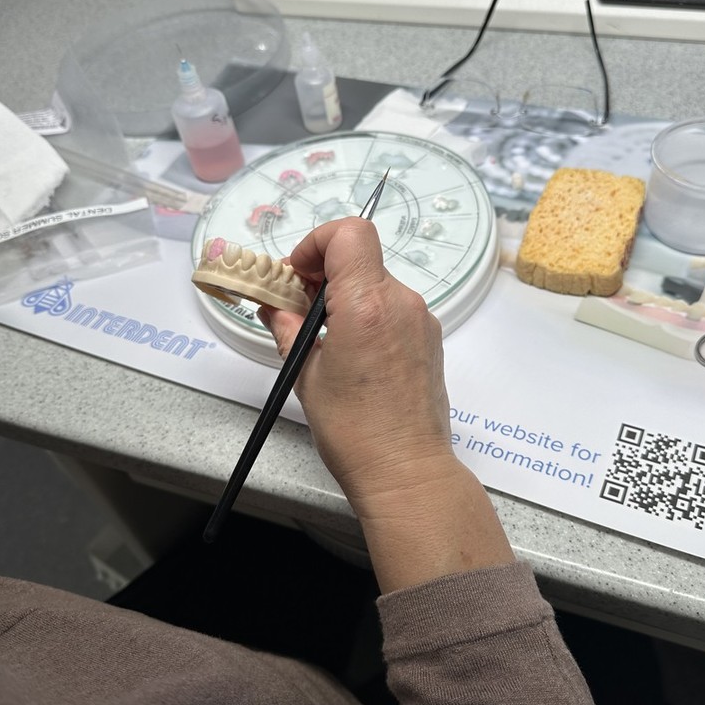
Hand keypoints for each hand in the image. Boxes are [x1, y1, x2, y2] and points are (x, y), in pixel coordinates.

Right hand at [261, 217, 513, 592]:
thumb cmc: (356, 432)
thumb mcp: (306, 375)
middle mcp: (401, 303)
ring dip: (346, 293)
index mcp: (367, 305)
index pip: (349, 234)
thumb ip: (288, 329)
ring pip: (377, 281)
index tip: (298, 274)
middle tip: (298, 305)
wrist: (406, 470)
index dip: (317, 243)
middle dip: (325, 271)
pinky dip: (368, 312)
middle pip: (361, 256)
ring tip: (322, 334)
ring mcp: (421, 319)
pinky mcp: (429, 338)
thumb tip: (274, 306)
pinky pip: (394, 306)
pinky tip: (350, 348)